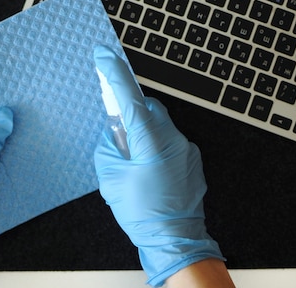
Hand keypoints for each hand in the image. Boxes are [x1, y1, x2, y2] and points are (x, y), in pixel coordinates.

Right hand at [93, 46, 223, 286]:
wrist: (175, 241)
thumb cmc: (142, 213)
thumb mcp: (110, 178)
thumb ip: (108, 146)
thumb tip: (113, 131)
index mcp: (150, 140)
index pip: (129, 97)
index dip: (114, 73)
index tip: (104, 54)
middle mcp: (173, 138)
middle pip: (148, 107)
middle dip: (131, 111)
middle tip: (117, 131)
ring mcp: (186, 149)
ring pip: (159, 125)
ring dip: (143, 133)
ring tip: (133, 161)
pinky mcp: (192, 161)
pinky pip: (169, 141)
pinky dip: (156, 146)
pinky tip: (148, 172)